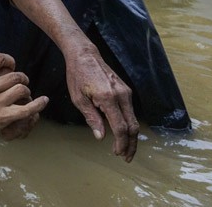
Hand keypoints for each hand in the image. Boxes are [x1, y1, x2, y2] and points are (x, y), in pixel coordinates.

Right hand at [0, 53, 47, 142]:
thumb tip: (8, 67)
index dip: (9, 60)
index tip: (12, 65)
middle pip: (15, 76)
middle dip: (22, 78)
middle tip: (21, 82)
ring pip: (21, 90)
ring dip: (26, 91)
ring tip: (23, 94)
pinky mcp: (2, 117)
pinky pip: (26, 109)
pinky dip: (38, 104)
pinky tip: (44, 100)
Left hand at [64, 42, 138, 161]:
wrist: (85, 55)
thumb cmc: (77, 76)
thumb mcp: (78, 99)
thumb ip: (92, 118)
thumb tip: (101, 137)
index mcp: (108, 98)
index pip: (120, 127)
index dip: (121, 143)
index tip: (118, 153)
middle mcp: (122, 95)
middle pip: (133, 126)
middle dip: (131, 144)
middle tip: (126, 157)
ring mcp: (126, 92)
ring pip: (134, 119)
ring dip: (131, 136)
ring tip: (125, 149)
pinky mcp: (126, 90)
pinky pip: (130, 111)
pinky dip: (129, 124)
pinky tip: (123, 133)